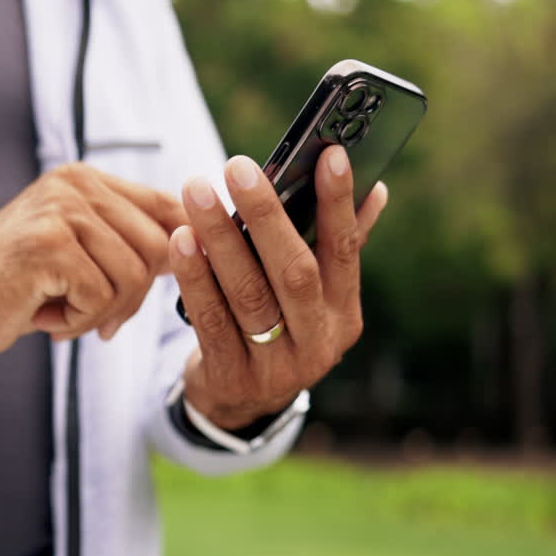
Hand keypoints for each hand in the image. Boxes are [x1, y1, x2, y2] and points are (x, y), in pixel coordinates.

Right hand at [0, 163, 185, 362]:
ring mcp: (60, 211)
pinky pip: (101, 297)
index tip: (172, 284)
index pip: (169, 207)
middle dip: (136, 296)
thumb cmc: (13, 287)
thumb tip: (203, 247)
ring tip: (63, 315)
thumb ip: (125, 241)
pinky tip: (46, 319)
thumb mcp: (75, 252)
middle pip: (161, 247)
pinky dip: (79, 322)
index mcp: (85, 180)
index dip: (184, 250)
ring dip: (103, 313)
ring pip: (134, 276)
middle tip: (98, 318)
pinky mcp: (47, 246)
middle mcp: (76, 185)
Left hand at [170, 147, 388, 429]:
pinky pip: (210, 319)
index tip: (330, 153)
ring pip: (247, 293)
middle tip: (237, 166)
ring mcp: (276, 366)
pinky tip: (180, 240)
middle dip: (266, 215)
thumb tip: (375, 186)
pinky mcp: (231, 377)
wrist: (240, 403)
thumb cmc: (277, 327)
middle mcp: (317, 341)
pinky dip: (194, 277)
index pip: (345, 250)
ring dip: (219, 238)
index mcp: (343, 314)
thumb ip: (337, 245)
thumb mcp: (313, 298)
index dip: (339, 202)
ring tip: (196, 192)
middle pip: (294, 271)